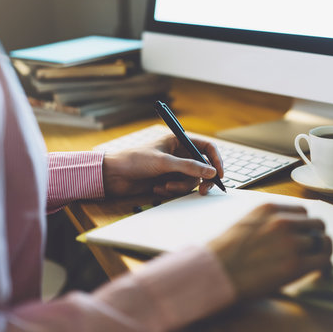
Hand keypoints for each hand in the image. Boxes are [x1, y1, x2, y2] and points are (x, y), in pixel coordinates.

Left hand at [102, 134, 223, 196]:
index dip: (216, 160)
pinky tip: (156, 188)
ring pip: (190, 180)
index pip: (206, 147)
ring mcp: (173, 168)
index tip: (219, 174)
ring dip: (180, 186)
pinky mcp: (166, 180)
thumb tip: (212, 172)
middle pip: (202, 167)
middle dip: (202, 179)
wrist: (113, 175)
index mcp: (178, 141)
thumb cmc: (135, 160)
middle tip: (203, 191)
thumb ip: (190, 167)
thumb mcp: (164, 162)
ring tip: (165, 186)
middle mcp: (178, 153)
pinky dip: (170, 190)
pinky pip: (179, 188)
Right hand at [208, 204, 331, 299]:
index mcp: (269, 209)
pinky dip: (325, 265)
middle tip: (313, 248)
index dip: (305, 224)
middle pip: (316, 224)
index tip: (304, 234)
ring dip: (320, 251)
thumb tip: (285, 229)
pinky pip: (324, 259)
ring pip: (322, 241)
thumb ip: (267, 221)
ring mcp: (290, 242)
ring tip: (317, 260)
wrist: (216, 271)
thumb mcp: (246, 223)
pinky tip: (320, 270)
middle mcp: (282, 222)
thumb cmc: (225, 252)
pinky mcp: (295, 264)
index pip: (302, 211)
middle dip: (315, 235)